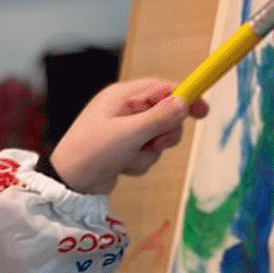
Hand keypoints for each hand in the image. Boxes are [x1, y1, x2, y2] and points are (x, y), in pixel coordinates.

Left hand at [48, 78, 208, 195]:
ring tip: (128, 158)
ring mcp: (125, 130)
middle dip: (164, 134)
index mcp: (123, 96)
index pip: (163, 89)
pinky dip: (139, 163)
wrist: (70, 184)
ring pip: (158, 138)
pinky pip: (147, 154)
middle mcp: (125, 110)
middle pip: (166, 115)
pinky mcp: (125, 150)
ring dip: (149, 153)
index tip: (203, 111)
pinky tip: (123, 168)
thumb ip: (159, 118)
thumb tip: (184, 102)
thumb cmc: (93, 152)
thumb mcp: (129, 134)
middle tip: (153, 144)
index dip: (185, 98)